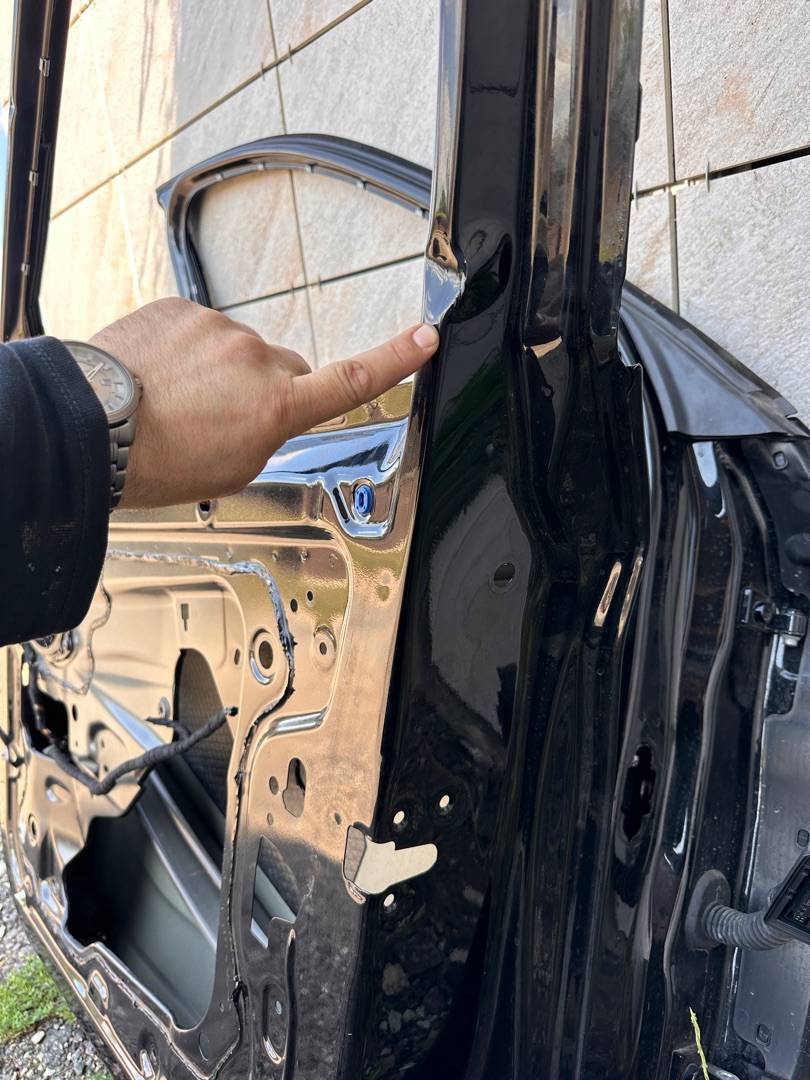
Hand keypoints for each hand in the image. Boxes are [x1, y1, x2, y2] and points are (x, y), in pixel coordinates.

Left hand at [89, 298, 438, 508]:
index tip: (425, 337)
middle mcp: (256, 360)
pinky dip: (186, 352)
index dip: (395, 359)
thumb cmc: (158, 461)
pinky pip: (199, 330)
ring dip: (218, 373)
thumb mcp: (233, 470)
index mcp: (277, 407)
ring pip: (237, 352)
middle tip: (222, 421)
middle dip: (265, 390)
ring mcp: (219, 329)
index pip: (351, 381)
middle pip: (284, 370)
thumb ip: (267, 436)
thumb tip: (265, 415)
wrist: (93, 426)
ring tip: (178, 403)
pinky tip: (160, 378)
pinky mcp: (183, 309)